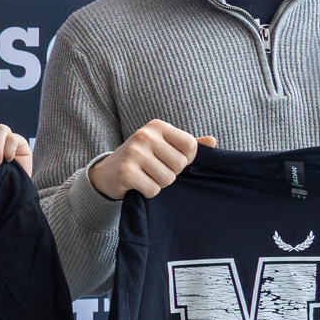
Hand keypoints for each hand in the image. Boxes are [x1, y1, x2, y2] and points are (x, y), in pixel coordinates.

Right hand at [87, 120, 217, 199]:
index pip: (190, 146)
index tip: (172, 161)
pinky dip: (148, 192)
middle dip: (171, 173)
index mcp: (157, 127)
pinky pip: (153, 189)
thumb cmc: (142, 159)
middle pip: (180, 164)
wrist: (107, 173)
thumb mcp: (163, 147)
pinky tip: (138, 184)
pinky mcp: (125, 171)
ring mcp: (133, 153)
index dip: (186, 159)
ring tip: (146, 177)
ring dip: (159, 184)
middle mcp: (144, 136)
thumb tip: (213, 141)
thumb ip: (187, 145)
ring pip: (167, 179)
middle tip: (155, 170)